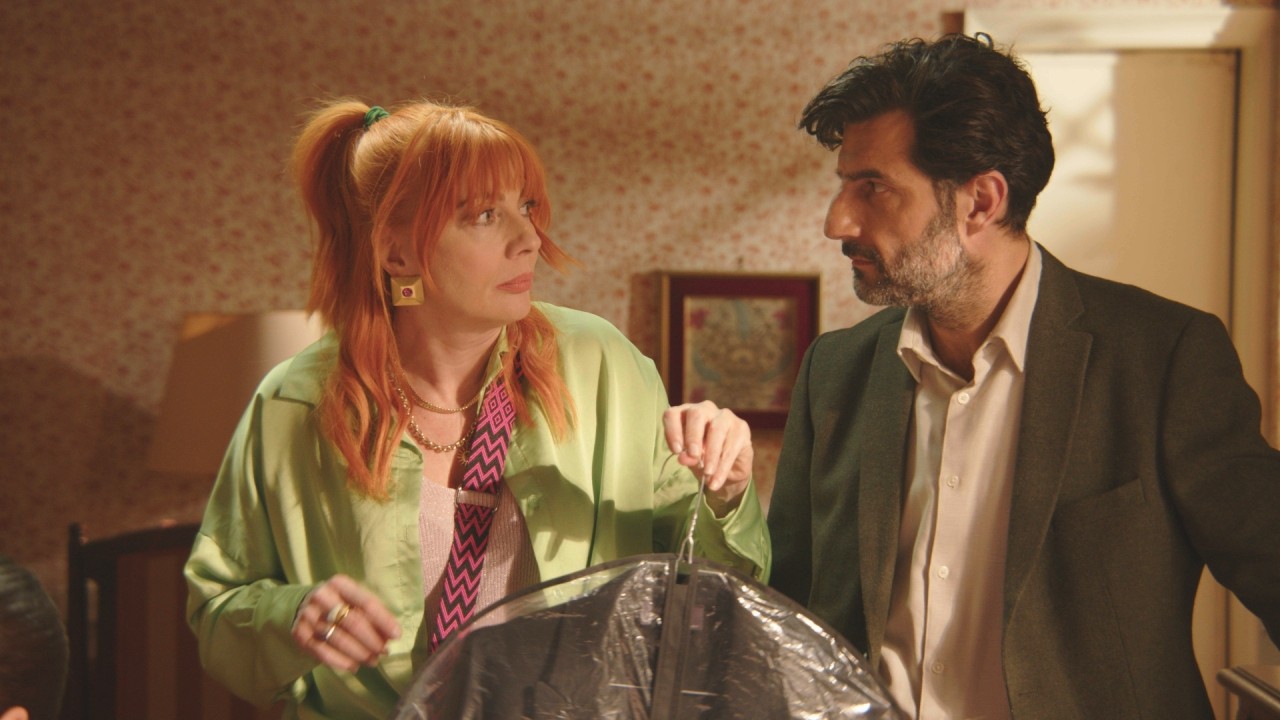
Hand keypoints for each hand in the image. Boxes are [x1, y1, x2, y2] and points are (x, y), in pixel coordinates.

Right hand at [291, 574, 401, 671]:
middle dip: (372, 640)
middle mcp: (322, 597)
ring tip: (373, 661)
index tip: (396, 635)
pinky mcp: (300, 634)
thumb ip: (373, 614)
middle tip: (384, 652)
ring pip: (338, 639)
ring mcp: (308, 616)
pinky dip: (340, 662)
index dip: (383, 620)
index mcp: (340, 584)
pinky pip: (322, 652)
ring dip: (359, 654)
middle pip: (353, 622)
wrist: (304, 606)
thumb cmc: (339, 603)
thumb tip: (391, 635)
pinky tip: (353, 666)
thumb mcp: (354, 600)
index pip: (366, 603)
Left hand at [662, 400, 753, 514]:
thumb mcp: (691, 460)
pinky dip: (723, 466)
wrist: (726, 471)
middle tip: (693, 456)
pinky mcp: (741, 428)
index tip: (676, 451)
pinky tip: (716, 480)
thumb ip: (687, 457)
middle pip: (696, 414)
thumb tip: (684, 458)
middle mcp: (704, 409)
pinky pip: (731, 446)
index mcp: (685, 414)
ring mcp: (725, 416)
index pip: (673, 414)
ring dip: (711, 454)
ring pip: (717, 429)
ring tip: (707, 474)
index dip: (672, 430)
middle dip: (693, 436)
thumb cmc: (702, 458)